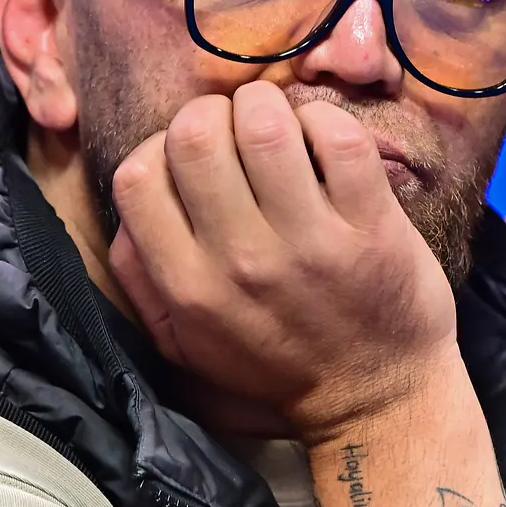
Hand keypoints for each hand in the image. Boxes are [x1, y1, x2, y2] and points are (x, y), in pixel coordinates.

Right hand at [107, 80, 459, 444]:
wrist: (375, 400)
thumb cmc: (278, 362)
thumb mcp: (185, 342)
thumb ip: (140, 277)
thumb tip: (130, 206)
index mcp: (188, 286)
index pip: (138, 175)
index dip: (161, 146)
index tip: (195, 158)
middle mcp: (241, 261)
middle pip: (195, 134)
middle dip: (213, 114)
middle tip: (238, 133)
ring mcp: (309, 242)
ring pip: (264, 123)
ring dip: (268, 106)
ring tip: (280, 126)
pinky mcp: (372, 226)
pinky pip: (338, 136)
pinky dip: (326, 119)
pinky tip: (324, 140)